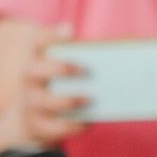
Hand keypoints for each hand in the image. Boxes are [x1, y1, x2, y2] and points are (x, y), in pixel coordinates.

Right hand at [20, 25, 88, 143]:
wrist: (34, 120)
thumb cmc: (60, 88)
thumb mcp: (66, 72)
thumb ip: (86, 60)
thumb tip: (127, 53)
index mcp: (39, 60)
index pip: (37, 43)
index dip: (50, 35)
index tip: (69, 30)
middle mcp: (29, 80)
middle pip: (34, 70)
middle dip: (59, 68)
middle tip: (85, 70)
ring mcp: (30, 103)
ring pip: (42, 101)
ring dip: (67, 100)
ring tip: (90, 99)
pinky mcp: (36, 125)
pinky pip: (53, 127)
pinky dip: (72, 125)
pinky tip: (87, 122)